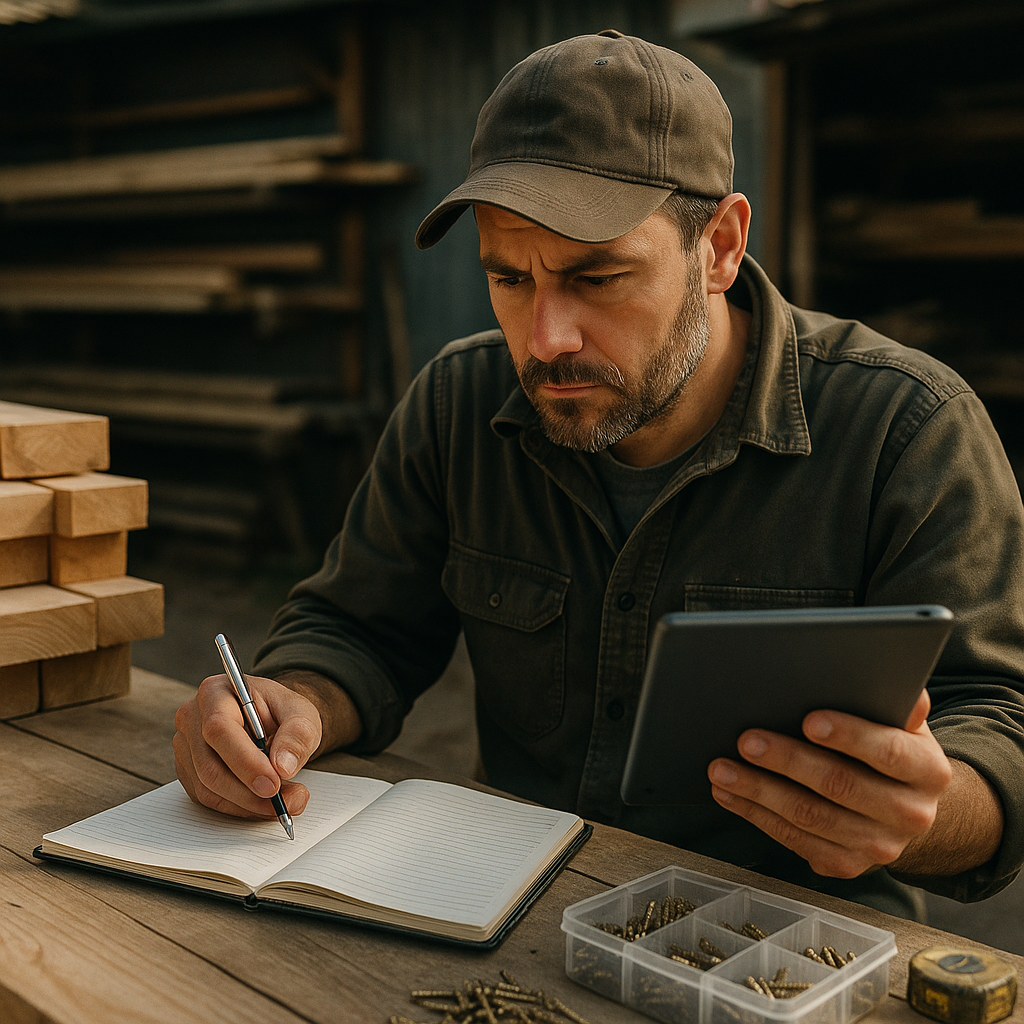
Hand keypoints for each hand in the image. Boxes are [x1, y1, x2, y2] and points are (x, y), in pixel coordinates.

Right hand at [174, 673, 322, 819]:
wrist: (273, 720)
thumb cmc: (281, 712)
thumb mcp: (301, 713)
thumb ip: (297, 734)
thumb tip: (283, 765)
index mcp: (216, 692)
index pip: (219, 730)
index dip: (245, 761)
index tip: (273, 783)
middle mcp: (193, 718)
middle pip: (210, 766)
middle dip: (250, 791)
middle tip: (286, 801)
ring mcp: (187, 748)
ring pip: (209, 789)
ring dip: (249, 804)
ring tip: (286, 801)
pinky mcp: (190, 773)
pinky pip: (210, 800)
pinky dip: (240, 807)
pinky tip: (265, 803)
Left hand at [706, 689, 953, 877]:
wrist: (904, 805)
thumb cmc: (890, 746)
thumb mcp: (901, 721)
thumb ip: (894, 698)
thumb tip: (887, 671)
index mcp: (928, 771)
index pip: (888, 752)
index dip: (849, 736)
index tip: (809, 720)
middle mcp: (910, 814)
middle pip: (840, 786)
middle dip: (788, 761)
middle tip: (746, 740)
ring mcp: (878, 845)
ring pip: (809, 817)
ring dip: (759, 791)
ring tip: (722, 768)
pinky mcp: (846, 864)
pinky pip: (795, 840)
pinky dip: (756, 815)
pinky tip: (731, 794)